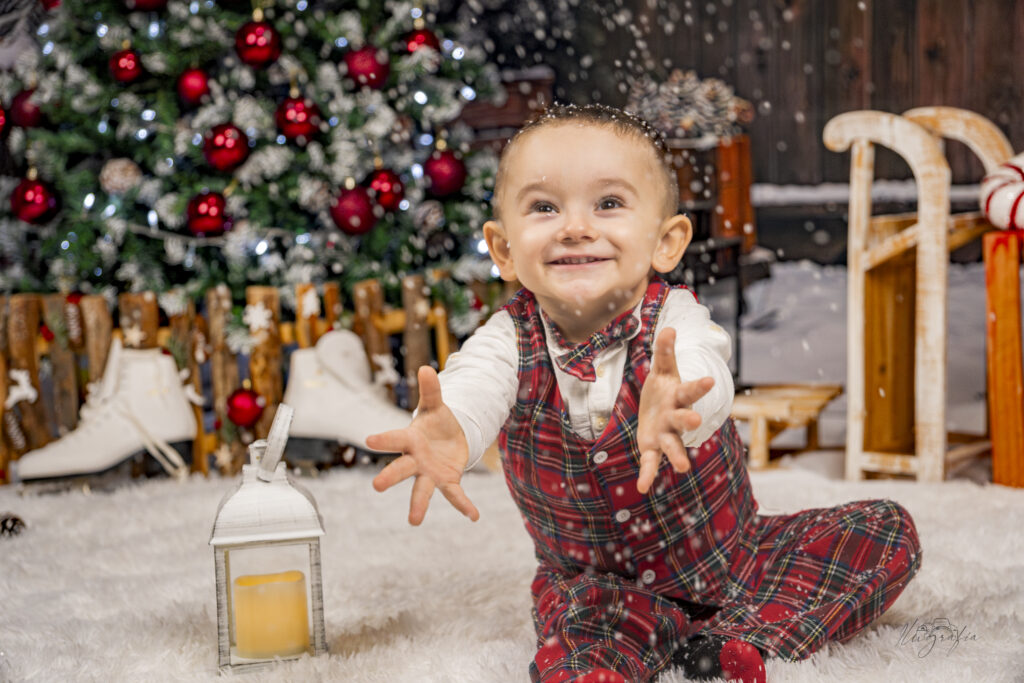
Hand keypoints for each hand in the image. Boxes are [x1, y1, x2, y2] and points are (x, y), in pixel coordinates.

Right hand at [367, 365, 479, 524]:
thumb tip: (426, 368)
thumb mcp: (436, 405)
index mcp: (411, 439)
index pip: (395, 439)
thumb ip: (431, 390)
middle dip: (390, 476)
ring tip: (414, 521)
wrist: (447, 439)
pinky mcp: (447, 481)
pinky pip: (454, 495)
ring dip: (418, 505)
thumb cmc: (436, 422)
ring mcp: (430, 473)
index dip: (384, 439)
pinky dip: (463, 505)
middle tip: (377, 486)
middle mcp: (416, 460)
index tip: (369, 440)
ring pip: (422, 489)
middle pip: (401, 468)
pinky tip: (474, 516)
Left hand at [635, 327, 714, 493]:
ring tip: (684, 467)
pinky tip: (642, 488)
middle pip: (684, 417)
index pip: (690, 389)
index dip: (699, 386)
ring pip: (674, 444)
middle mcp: (676, 417)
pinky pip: (651, 462)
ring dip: (678, 455)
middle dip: (689, 418)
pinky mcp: (653, 447)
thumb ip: (665, 352)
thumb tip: (669, 328)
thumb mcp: (662, 370)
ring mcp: (666, 434)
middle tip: (696, 419)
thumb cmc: (663, 390)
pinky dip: (648, 475)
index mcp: (678, 396)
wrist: (657, 411)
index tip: (711, 381)